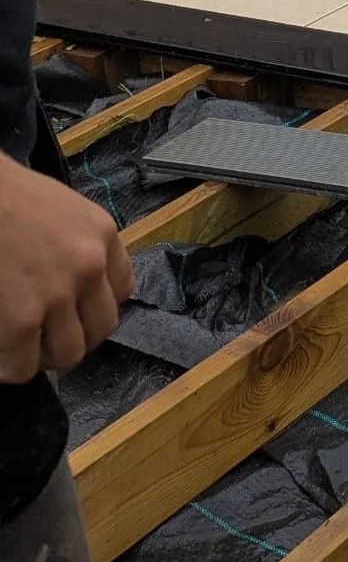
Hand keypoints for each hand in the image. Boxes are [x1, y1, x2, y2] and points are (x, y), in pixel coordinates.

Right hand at [0, 151, 131, 380]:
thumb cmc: (7, 195)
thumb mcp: (63, 208)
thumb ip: (77, 243)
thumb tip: (72, 285)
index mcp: (102, 235)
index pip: (122, 289)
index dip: (95, 306)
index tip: (74, 310)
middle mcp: (89, 266)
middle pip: (102, 327)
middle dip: (76, 337)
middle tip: (49, 335)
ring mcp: (57, 295)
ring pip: (69, 353)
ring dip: (45, 356)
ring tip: (23, 346)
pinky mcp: (22, 319)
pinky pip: (24, 365)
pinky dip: (11, 366)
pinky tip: (1, 354)